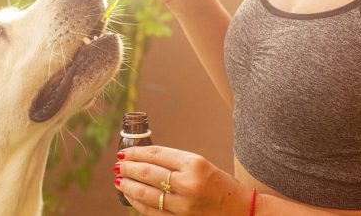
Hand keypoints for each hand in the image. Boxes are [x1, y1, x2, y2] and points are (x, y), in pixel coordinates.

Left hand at [113, 146, 250, 215]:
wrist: (242, 212)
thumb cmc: (220, 184)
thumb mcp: (201, 164)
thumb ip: (175, 162)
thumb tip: (145, 159)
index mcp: (194, 163)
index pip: (156, 154)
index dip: (136, 152)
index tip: (125, 151)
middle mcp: (188, 183)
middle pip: (148, 173)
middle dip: (129, 168)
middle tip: (117, 164)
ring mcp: (184, 206)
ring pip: (147, 194)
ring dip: (129, 186)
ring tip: (119, 179)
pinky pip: (152, 213)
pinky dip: (138, 204)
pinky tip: (130, 197)